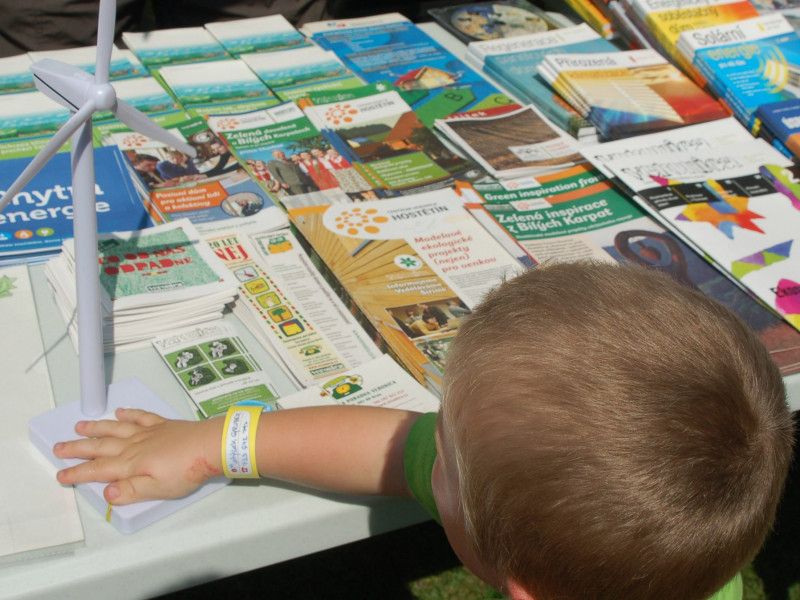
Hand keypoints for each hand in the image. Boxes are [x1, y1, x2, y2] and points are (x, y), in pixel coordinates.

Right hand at [53, 408, 223, 505]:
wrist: (210, 445)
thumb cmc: (188, 469)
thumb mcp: (158, 488)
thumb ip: (131, 491)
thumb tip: (107, 493)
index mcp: (131, 464)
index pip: (98, 470)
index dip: (78, 473)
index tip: (62, 475)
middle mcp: (135, 446)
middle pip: (100, 447)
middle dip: (77, 447)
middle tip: (59, 447)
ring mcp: (149, 433)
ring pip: (116, 429)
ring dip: (97, 428)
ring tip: (80, 426)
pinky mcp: (163, 425)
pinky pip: (141, 417)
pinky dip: (129, 414)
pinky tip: (121, 411)